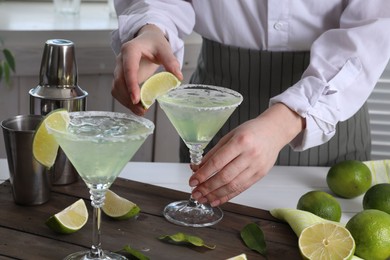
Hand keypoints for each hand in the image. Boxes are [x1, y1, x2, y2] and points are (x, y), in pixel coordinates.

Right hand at [111, 24, 182, 114]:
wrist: (147, 40)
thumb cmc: (155, 44)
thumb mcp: (165, 49)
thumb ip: (171, 61)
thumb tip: (178, 77)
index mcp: (130, 50)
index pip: (128, 69)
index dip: (131, 85)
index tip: (136, 100)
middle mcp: (121, 60)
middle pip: (119, 81)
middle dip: (128, 97)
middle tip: (142, 110)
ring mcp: (119, 69)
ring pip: (116, 88)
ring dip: (126, 101)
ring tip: (141, 111)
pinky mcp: (121, 78)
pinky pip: (118, 91)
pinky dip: (125, 101)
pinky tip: (137, 107)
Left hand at [189, 103, 304, 206]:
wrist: (274, 131)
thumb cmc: (251, 131)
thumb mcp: (230, 135)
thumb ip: (214, 152)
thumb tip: (197, 168)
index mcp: (240, 141)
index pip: (218, 162)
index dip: (203, 174)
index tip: (193, 181)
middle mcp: (250, 155)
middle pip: (225, 177)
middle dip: (207, 187)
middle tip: (195, 193)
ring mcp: (257, 166)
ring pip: (233, 186)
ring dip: (216, 195)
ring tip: (203, 198)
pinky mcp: (260, 175)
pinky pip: (242, 188)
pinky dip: (228, 196)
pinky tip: (216, 200)